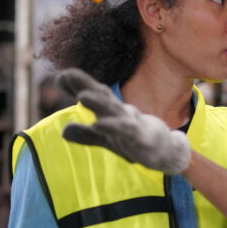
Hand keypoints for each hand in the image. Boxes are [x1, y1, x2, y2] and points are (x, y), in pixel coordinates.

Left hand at [57, 68, 191, 174]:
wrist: (166, 152)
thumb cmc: (135, 140)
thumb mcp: (106, 140)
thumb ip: (85, 134)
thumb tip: (64, 131)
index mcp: (112, 112)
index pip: (95, 95)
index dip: (78, 86)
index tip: (60, 77)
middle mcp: (121, 113)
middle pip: (102, 96)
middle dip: (85, 85)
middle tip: (66, 75)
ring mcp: (132, 124)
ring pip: (114, 111)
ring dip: (98, 103)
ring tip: (82, 97)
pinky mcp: (141, 138)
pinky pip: (126, 131)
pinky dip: (113, 127)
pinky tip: (99, 124)